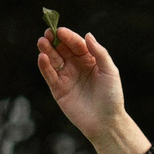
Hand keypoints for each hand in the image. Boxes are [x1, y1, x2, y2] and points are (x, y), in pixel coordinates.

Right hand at [36, 28, 133, 151]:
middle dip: (54, 41)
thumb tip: (87, 35)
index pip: (77, 44)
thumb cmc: (112, 96)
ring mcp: (66, 78)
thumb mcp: (110, 71)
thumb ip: (99, 53)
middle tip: (47, 33)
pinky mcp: (58, 90)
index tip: (59, 30)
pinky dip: (44, 66)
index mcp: (90, 60)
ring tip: (41, 42)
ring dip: (47, 50)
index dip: (68, 37)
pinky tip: (42, 57)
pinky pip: (50, 75)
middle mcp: (77, 67)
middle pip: (62, 50)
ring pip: (54, 60)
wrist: (106, 122)